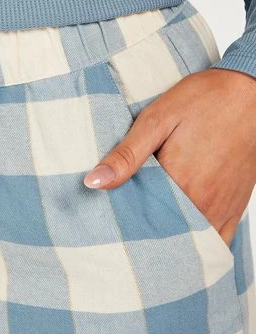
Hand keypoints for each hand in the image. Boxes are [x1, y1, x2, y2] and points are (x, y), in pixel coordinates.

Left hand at [83, 67, 255, 246]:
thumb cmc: (203, 100)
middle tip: (123, 216)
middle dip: (141, 228)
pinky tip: (179, 231)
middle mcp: (203, 204)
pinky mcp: (235, 208)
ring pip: (188, 238)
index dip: (120, 216)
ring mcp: (222, 209)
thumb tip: (93, 182)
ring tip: (148, 219)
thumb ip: (126, 155)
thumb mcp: (156, 120)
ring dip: (168, 234)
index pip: (139, 217)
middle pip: (163, 231)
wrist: (250, 92)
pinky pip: (217, 240)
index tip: (107, 211)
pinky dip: (197, 241)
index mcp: (179, 183)